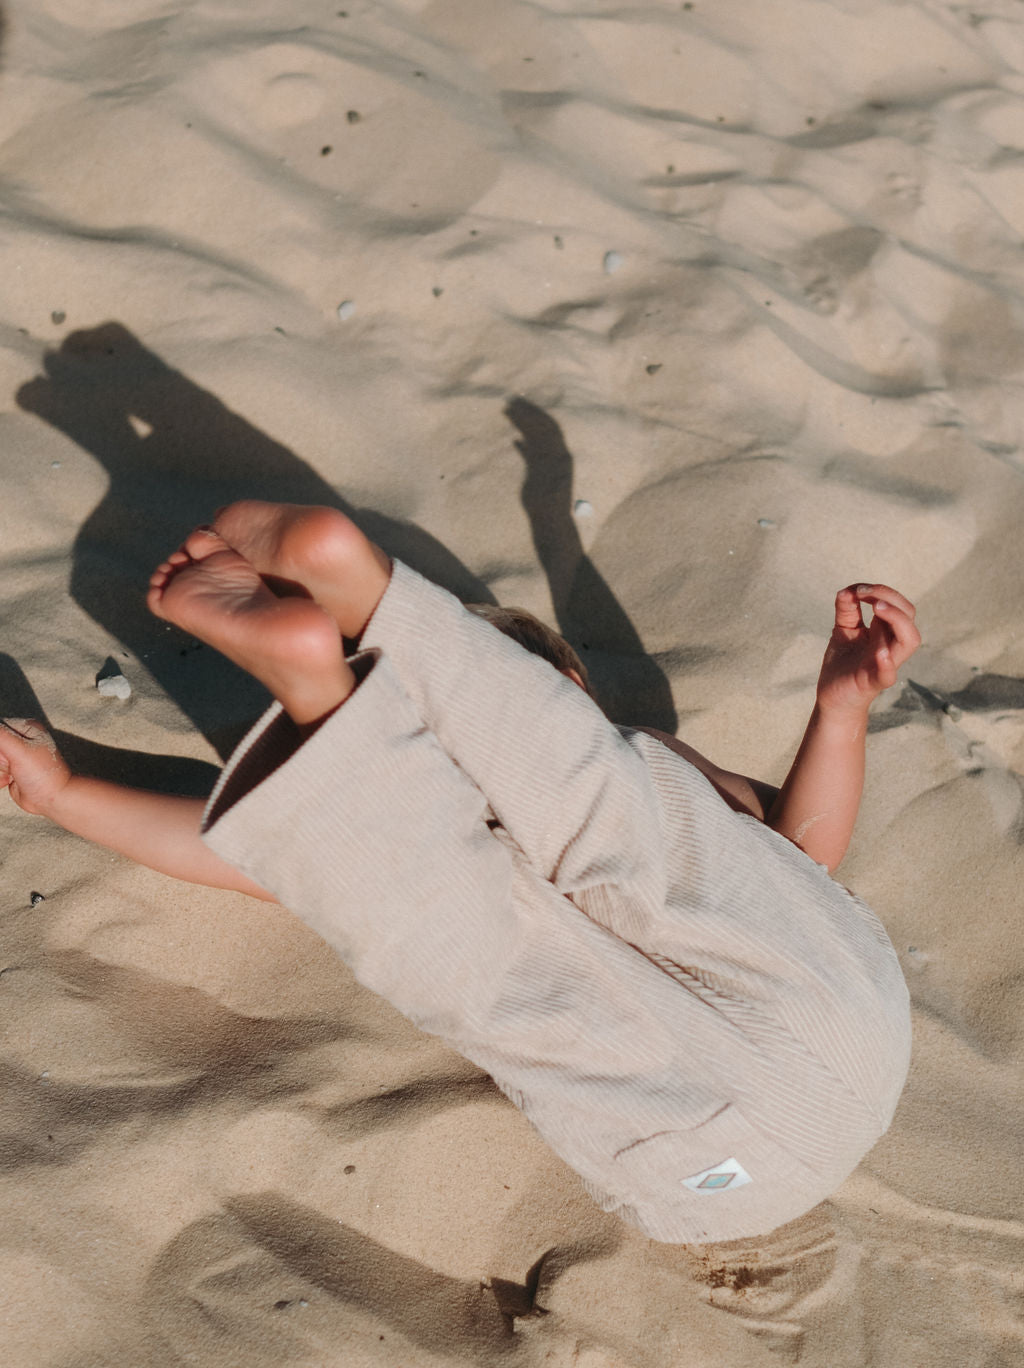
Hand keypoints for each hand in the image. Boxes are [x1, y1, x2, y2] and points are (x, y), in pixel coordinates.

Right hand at [0, 719, 72, 815]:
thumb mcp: (18, 750)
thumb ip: (0, 734)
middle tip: (10, 765)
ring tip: (11, 775)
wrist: (52, 799)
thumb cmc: (42, 774)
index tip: (6, 757)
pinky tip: (8, 782)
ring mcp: (14, 755)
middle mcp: (20, 739)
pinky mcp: (10, 770)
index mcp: (26, 728)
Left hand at [816, 584, 920, 714]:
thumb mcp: (843, 630)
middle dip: (890, 598)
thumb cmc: (842, 664)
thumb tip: (847, 589)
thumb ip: (847, 610)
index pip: (898, 605)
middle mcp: (890, 645)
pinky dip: (887, 663)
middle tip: (863, 593)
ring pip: (909, 640)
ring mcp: (885, 663)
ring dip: (896, 619)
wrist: (832, 697)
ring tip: (877, 608)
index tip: (857, 589)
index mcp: (885, 631)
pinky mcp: (873, 682)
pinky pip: (888, 674)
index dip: (881, 591)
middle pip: (908, 616)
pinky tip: (880, 652)